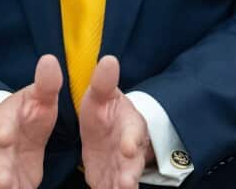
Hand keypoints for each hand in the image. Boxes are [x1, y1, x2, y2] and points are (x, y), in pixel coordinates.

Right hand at [0, 54, 62, 188]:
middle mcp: (1, 147)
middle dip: (2, 172)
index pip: (2, 126)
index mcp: (7, 122)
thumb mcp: (37, 97)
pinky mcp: (17, 182)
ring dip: (8, 186)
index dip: (3, 132)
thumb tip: (49, 60)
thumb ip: (46, 84)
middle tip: (4, 182)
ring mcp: (6, 167)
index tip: (5, 137)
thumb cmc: (27, 112)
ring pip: (5, 179)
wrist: (8, 134)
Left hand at [78, 56, 151, 188]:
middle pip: (134, 164)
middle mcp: (131, 150)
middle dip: (129, 174)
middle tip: (124, 184)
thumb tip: (108, 58)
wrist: (106, 129)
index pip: (135, 133)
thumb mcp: (101, 94)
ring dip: (122, 186)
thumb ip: (103, 82)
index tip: (127, 148)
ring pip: (125, 181)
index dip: (131, 142)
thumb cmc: (105, 108)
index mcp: (131, 125)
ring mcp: (122, 168)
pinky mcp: (109, 181)